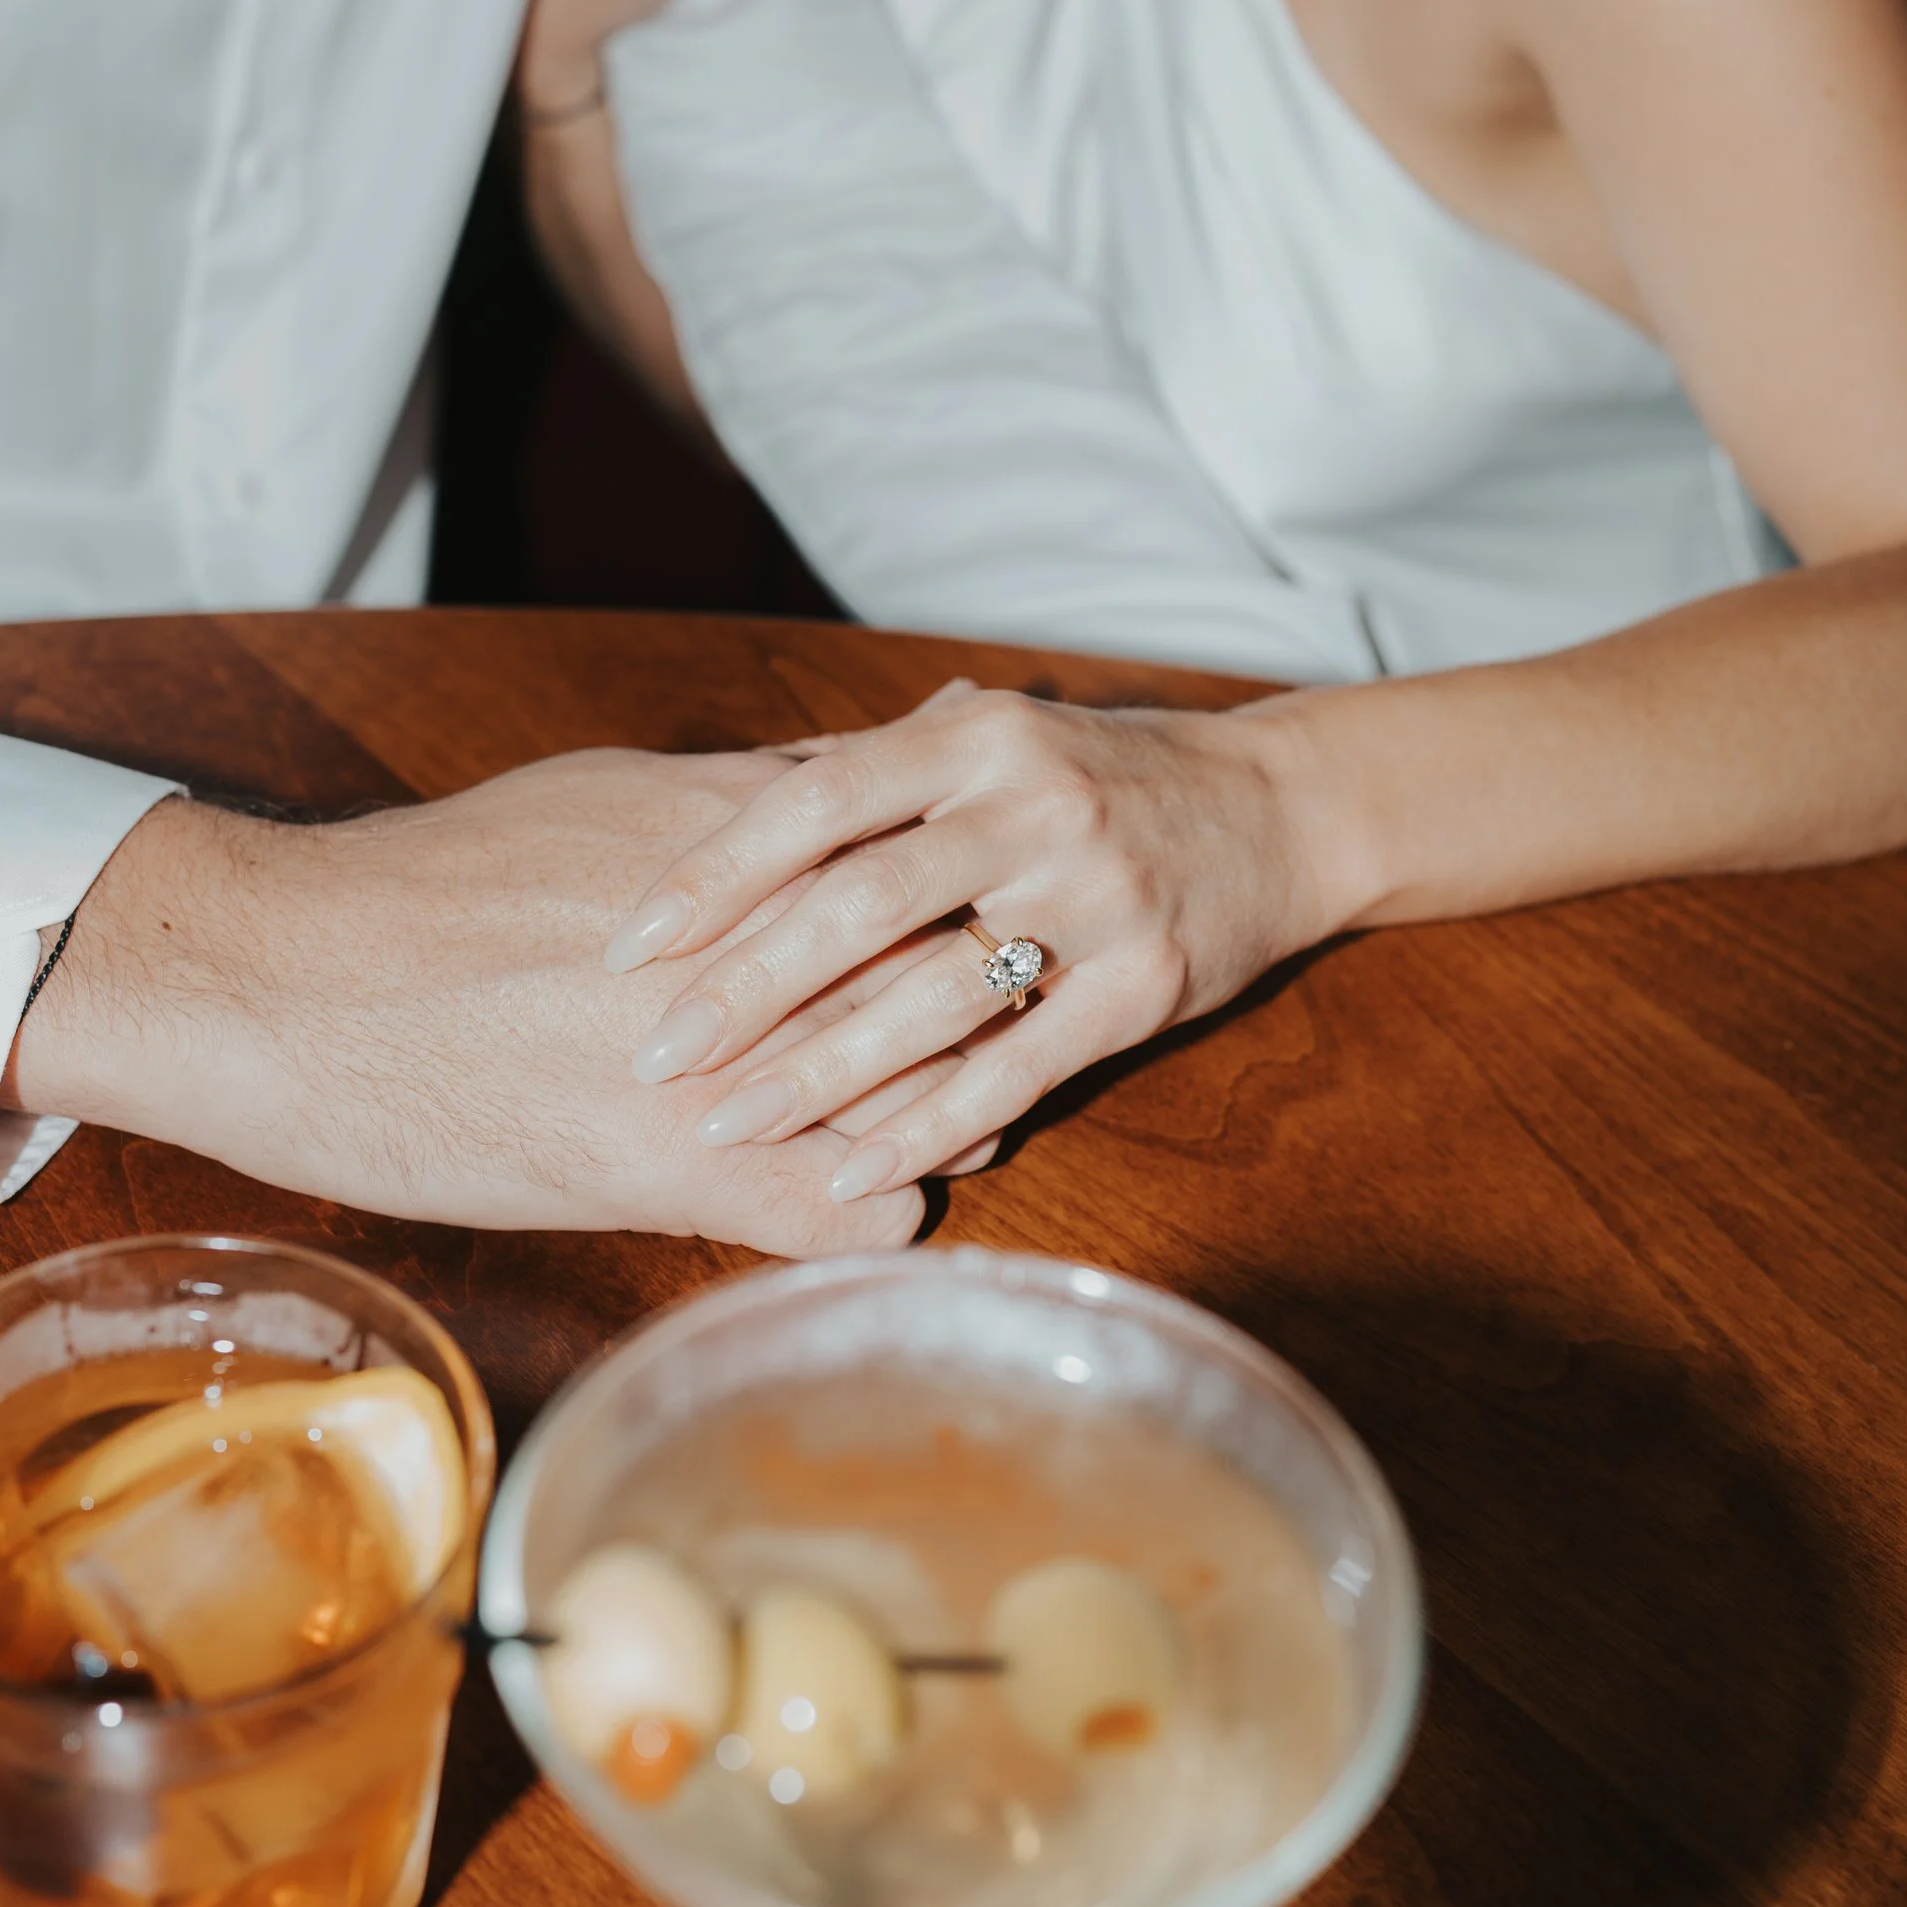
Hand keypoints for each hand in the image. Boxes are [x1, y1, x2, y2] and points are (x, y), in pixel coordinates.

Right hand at [14, 749, 932, 1256]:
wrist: (298, 983)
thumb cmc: (446, 883)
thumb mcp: (617, 795)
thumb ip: (752, 793)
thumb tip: (853, 768)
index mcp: (762, 852)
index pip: (943, 877)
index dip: (984, 907)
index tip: (995, 925)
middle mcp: (774, 950)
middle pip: (961, 984)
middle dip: (993, 1013)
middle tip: (1007, 1030)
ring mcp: (741, 1069)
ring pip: (933, 1103)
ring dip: (956, 1117)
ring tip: (959, 1122)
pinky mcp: (688, 1176)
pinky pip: (856, 1215)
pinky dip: (880, 1214)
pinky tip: (869, 1208)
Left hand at [597, 684, 1327, 1204]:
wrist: (1278, 808)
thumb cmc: (1096, 775)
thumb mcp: (989, 737)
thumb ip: (870, 767)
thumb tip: (715, 799)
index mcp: (973, 736)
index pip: (816, 799)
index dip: (714, 873)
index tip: (628, 943)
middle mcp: (1034, 805)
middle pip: (863, 903)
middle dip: (746, 987)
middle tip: (654, 1056)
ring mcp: (1098, 897)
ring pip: (936, 998)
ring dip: (821, 1073)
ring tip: (727, 1128)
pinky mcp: (1146, 985)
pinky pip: (1022, 1069)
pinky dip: (931, 1125)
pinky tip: (855, 1170)